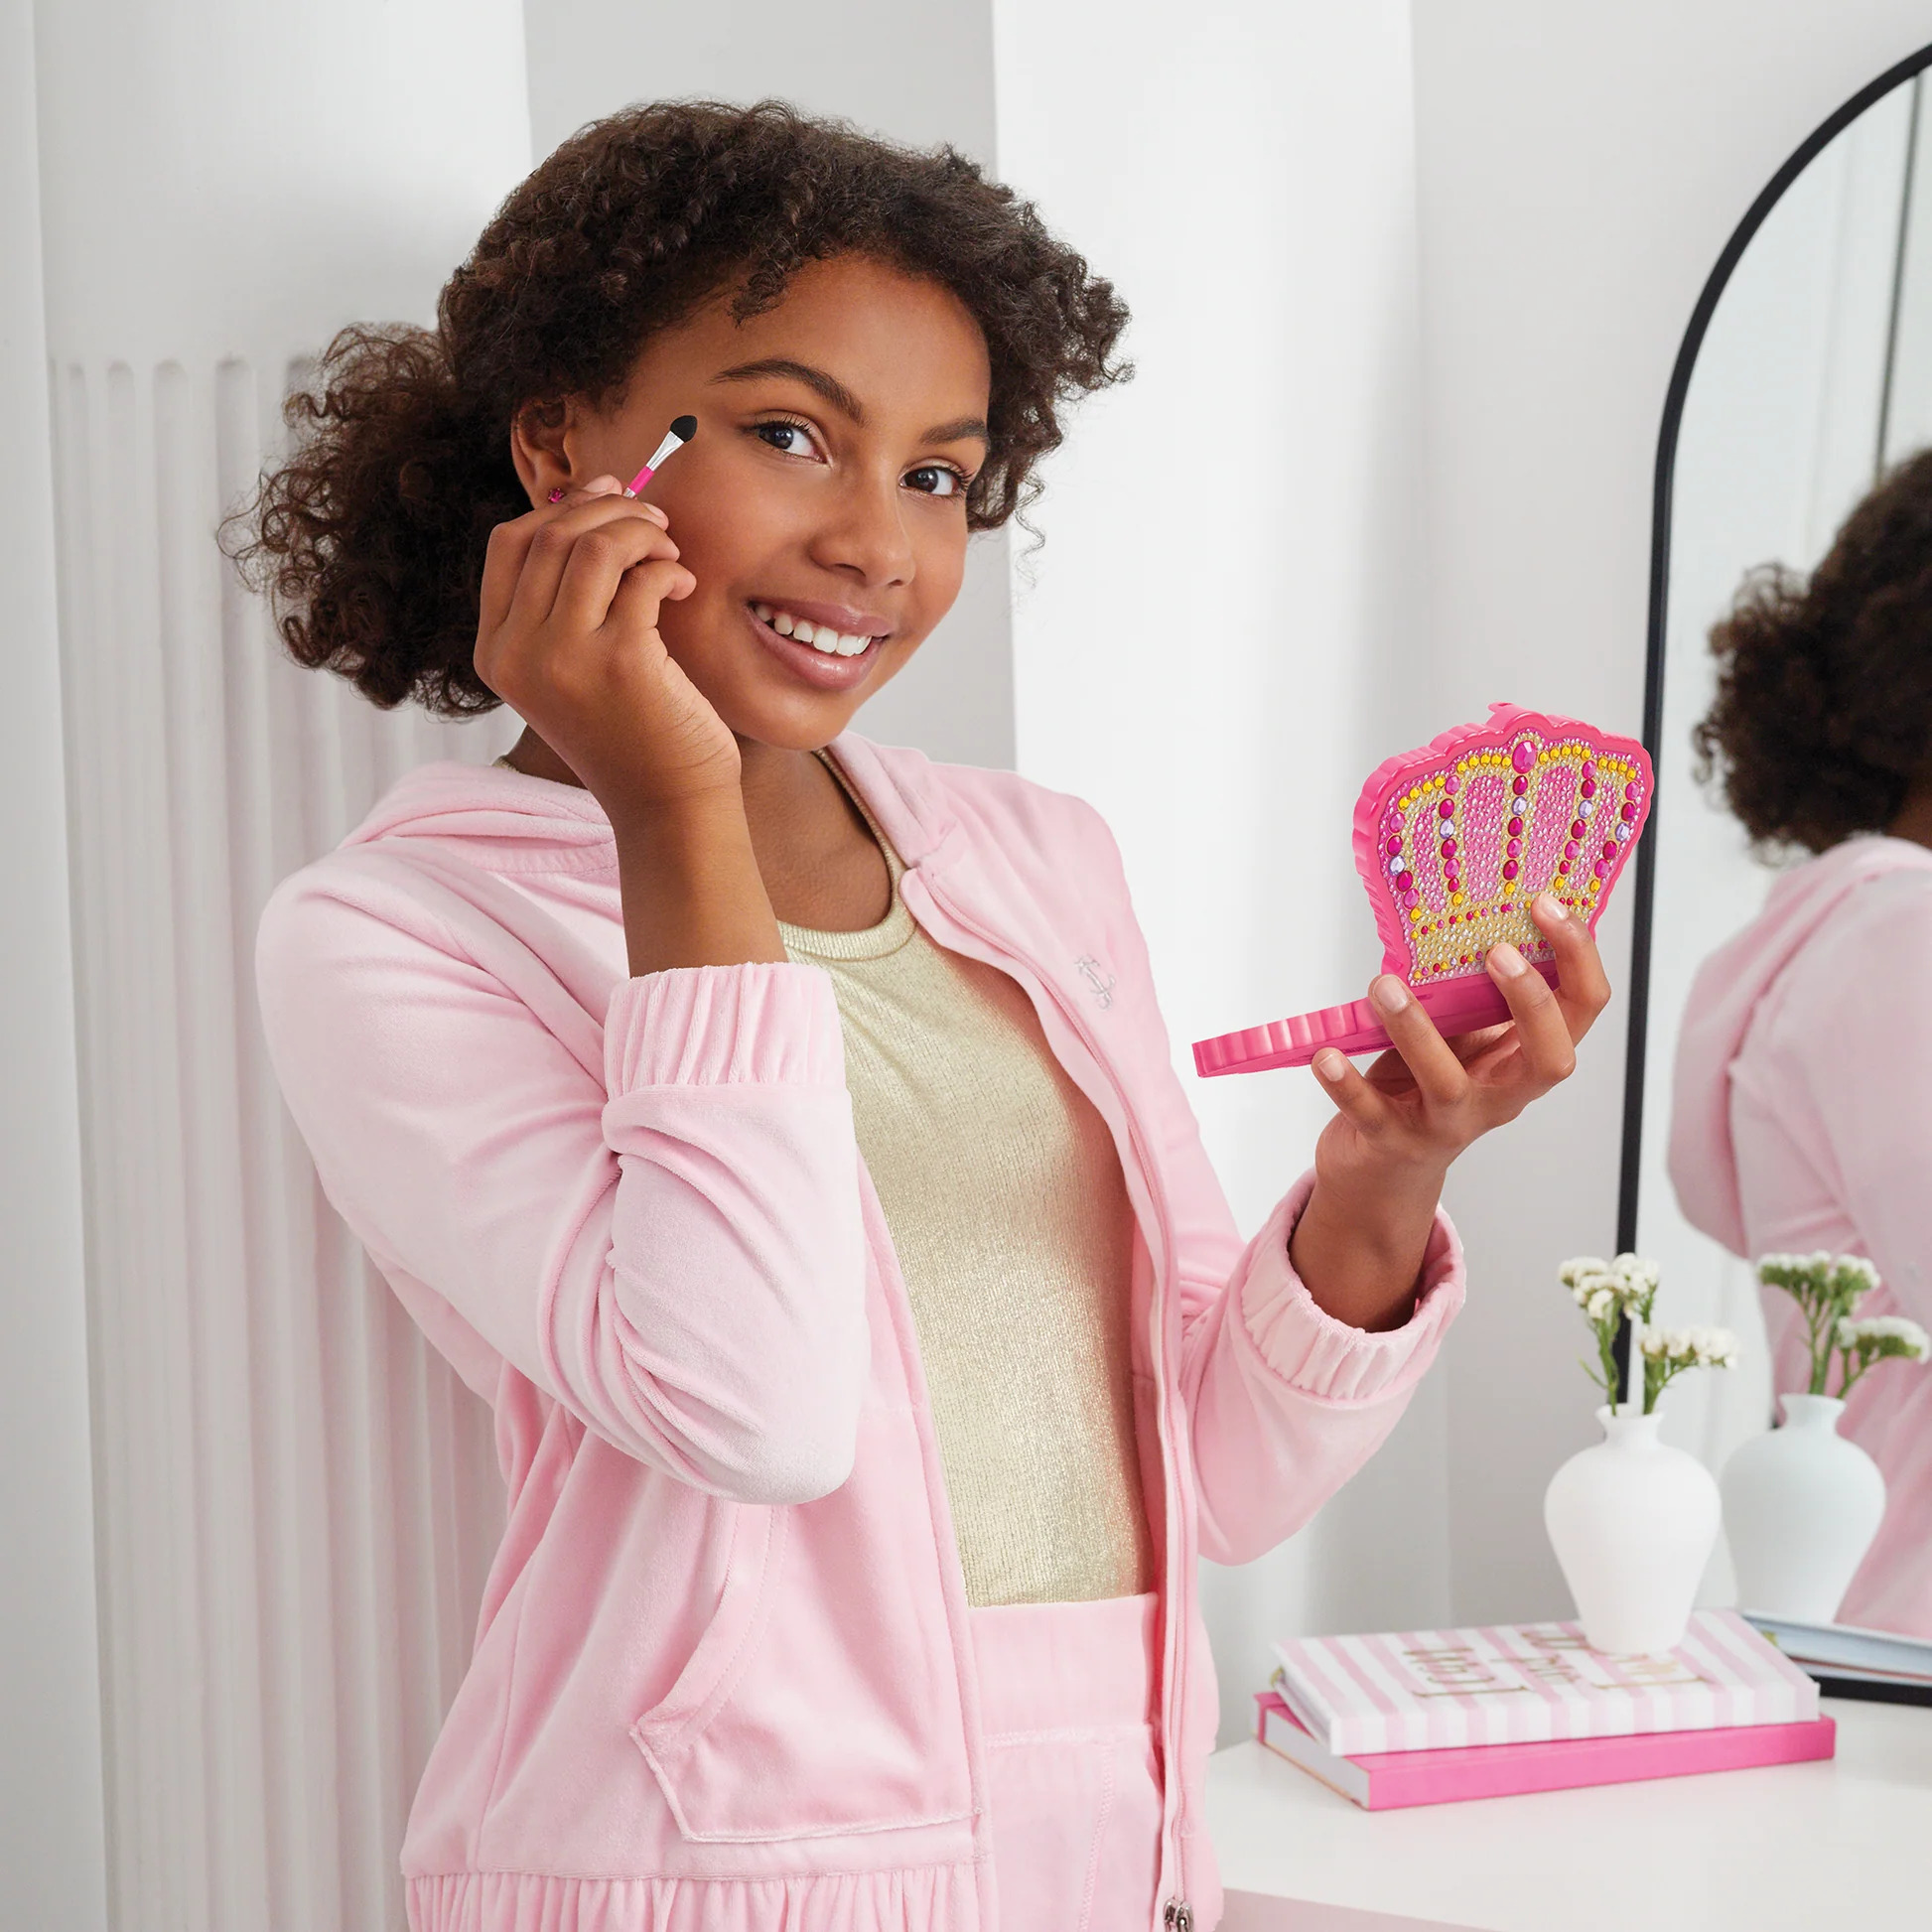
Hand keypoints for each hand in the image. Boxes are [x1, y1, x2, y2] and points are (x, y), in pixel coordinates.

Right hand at [473, 476, 734, 824]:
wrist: (667, 807)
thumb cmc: (632, 732)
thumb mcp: (571, 669)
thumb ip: (561, 602)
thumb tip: (586, 501)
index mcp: (497, 653)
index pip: (507, 544)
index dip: (560, 507)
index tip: (608, 498)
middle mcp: (519, 655)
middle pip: (549, 535)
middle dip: (609, 511)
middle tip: (655, 520)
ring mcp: (565, 659)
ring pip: (593, 546)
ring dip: (642, 531)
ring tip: (670, 550)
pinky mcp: (621, 662)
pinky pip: (642, 577)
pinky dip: (668, 567)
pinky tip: (684, 586)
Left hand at [1290, 892, 1610, 1329]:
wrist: (1383, 1168)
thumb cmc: (1422, 1087)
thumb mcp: (1460, 1038)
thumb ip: (1472, 994)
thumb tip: (1469, 913)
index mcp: (1522, 1059)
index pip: (1580, 1010)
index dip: (1577, 957)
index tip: (1546, 904)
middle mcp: (1499, 1096)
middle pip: (1549, 1058)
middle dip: (1530, 1001)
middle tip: (1497, 951)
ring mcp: (1448, 1124)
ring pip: (1447, 1083)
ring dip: (1416, 1029)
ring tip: (1383, 986)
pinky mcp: (1392, 1141)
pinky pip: (1371, 1113)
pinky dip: (1346, 1084)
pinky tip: (1326, 1055)